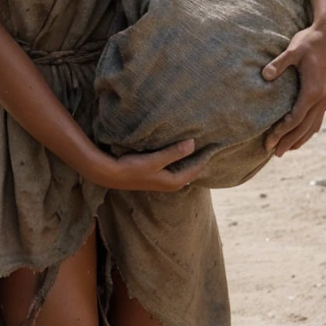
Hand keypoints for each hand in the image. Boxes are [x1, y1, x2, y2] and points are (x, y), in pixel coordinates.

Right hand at [91, 138, 209, 191]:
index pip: (197, 168)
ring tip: (200, 144)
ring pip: (184, 168)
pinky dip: (181, 158)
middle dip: (201, 158)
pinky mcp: (157, 174)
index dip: (206, 156)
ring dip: (190, 158)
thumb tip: (193, 143)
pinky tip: (181, 148)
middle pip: (192, 170)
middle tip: (212, 143)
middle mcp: (171, 183)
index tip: (215, 144)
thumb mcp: (154, 160)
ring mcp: (163, 179)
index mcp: (174, 181)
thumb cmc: (132, 168)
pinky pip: (175, 165)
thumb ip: (173, 153)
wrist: (111, 175)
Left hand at [262, 17, 325, 156]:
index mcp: (313, 91)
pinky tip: (302, 135)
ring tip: (286, 150)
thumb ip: (279, 63)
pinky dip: (310, 130)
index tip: (268, 140)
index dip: (281, 132)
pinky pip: (319, 119)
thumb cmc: (311, 40)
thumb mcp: (293, 49)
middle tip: (273, 153)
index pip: (295, 119)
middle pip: (304, 128)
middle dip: (288, 142)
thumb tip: (264, 75)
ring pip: (313, 126)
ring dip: (300, 139)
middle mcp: (322, 98)